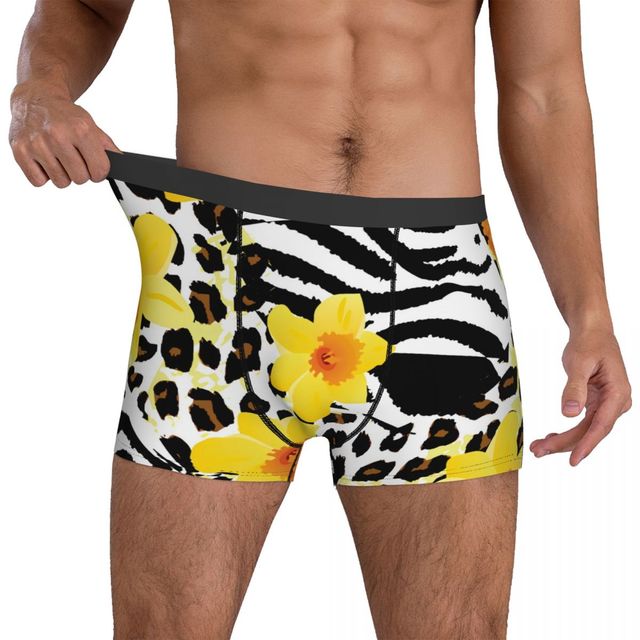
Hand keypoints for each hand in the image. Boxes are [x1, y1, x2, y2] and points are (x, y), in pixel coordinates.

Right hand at [9, 81, 119, 187]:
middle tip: (74, 158)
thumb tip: (122, 163)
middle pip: (80, 179)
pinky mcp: (20, 151)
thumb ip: (107, 147)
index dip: (99, 171)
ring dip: (62, 174)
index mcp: (80, 129)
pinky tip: (44, 159)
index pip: (99, 170)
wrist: (36, 100)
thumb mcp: (90, 125)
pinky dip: (43, 175)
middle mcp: (57, 135)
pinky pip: (39, 181)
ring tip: (58, 157)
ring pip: (61, 182)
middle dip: (80, 172)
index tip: (94, 166)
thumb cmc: (65, 115)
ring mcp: (37, 143)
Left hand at [530, 328, 631, 464]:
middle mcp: (616, 402)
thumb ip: (574, 388)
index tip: (573, 460)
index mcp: (617, 393)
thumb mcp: (578, 363)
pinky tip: (551, 438)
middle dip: (565, 444)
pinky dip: (567, 432)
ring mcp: (607, 404)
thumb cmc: (589, 343)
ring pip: (585, 430)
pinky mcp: (597, 403)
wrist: (592, 332)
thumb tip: (569, 413)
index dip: (586, 444)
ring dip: (564, 441)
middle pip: (590, 431)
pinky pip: (583, 423)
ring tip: (540, 448)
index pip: (601, 425)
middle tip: (540, 450)